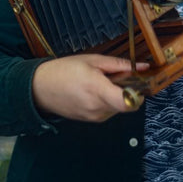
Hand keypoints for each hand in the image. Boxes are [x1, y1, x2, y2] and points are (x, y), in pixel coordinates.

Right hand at [32, 54, 148, 121]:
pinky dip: (107, 101)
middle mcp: (97, 108)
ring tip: (101, 83)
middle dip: (127, 90)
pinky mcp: (91, 120)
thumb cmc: (64, 70)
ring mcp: (94, 116)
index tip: (139, 83)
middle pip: (127, 104)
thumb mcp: (93, 60)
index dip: (139, 94)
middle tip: (117, 77)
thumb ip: (119, 64)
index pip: (129, 102)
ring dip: (116, 96)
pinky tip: (94, 91)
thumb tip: (142, 66)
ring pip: (118, 108)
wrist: (40, 88)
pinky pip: (108, 111)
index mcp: (98, 90)